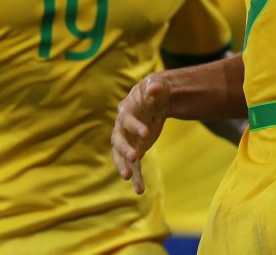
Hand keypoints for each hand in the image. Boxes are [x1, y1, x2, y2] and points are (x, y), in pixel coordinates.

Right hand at [111, 75, 170, 193]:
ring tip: (128, 178)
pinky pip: (133, 166)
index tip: (147, 133)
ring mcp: (127, 141)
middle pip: (118, 140)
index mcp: (127, 111)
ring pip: (121, 157)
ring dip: (124, 167)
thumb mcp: (157, 86)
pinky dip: (136, 177)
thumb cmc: (154, 91)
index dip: (135, 127)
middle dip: (125, 149)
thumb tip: (155, 88)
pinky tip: (140, 190)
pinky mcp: (134, 151)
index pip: (127, 120)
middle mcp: (122, 128)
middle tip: (136, 157)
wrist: (155, 100)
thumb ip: (155, 88)